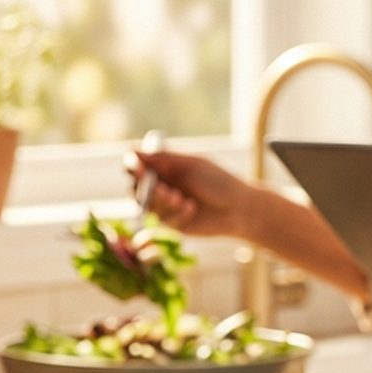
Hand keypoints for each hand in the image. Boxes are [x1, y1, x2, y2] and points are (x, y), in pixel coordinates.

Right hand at [124, 149, 260, 239]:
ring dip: (161, 201)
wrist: (239, 209)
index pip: (139, 165)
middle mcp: (163, 185)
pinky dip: (175, 212)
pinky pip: (163, 219)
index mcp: (167, 167)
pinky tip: (191, 208)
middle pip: (136, 187)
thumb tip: (132, 148)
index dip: (134, 166)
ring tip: (180, 197)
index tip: (138, 167)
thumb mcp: (191, 165)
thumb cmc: (218, 181)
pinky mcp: (173, 223)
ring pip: (147, 205)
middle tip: (162, 188)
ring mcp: (167, 206)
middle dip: (145, 188)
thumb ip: (163, 159)